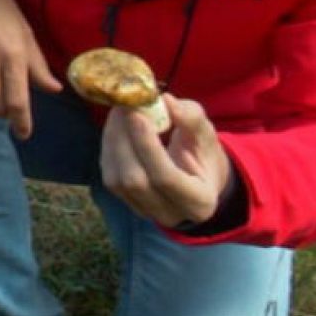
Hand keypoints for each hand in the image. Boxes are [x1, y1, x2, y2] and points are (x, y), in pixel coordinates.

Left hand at [100, 93, 231, 226]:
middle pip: (135, 180)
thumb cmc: (204, 154)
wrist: (198, 178)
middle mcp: (169, 213)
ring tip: (120, 110)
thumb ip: (191, 118)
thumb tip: (166, 101)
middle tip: (124, 105)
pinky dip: (109, 147)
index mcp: (198, 201)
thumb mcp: (207, 135)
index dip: (147, 146)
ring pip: (116, 180)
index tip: (137, 114)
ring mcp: (144, 211)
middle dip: (124, 140)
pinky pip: (109, 176)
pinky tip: (116, 125)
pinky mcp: (125, 202)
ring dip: (113, 140)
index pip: (165, 177)